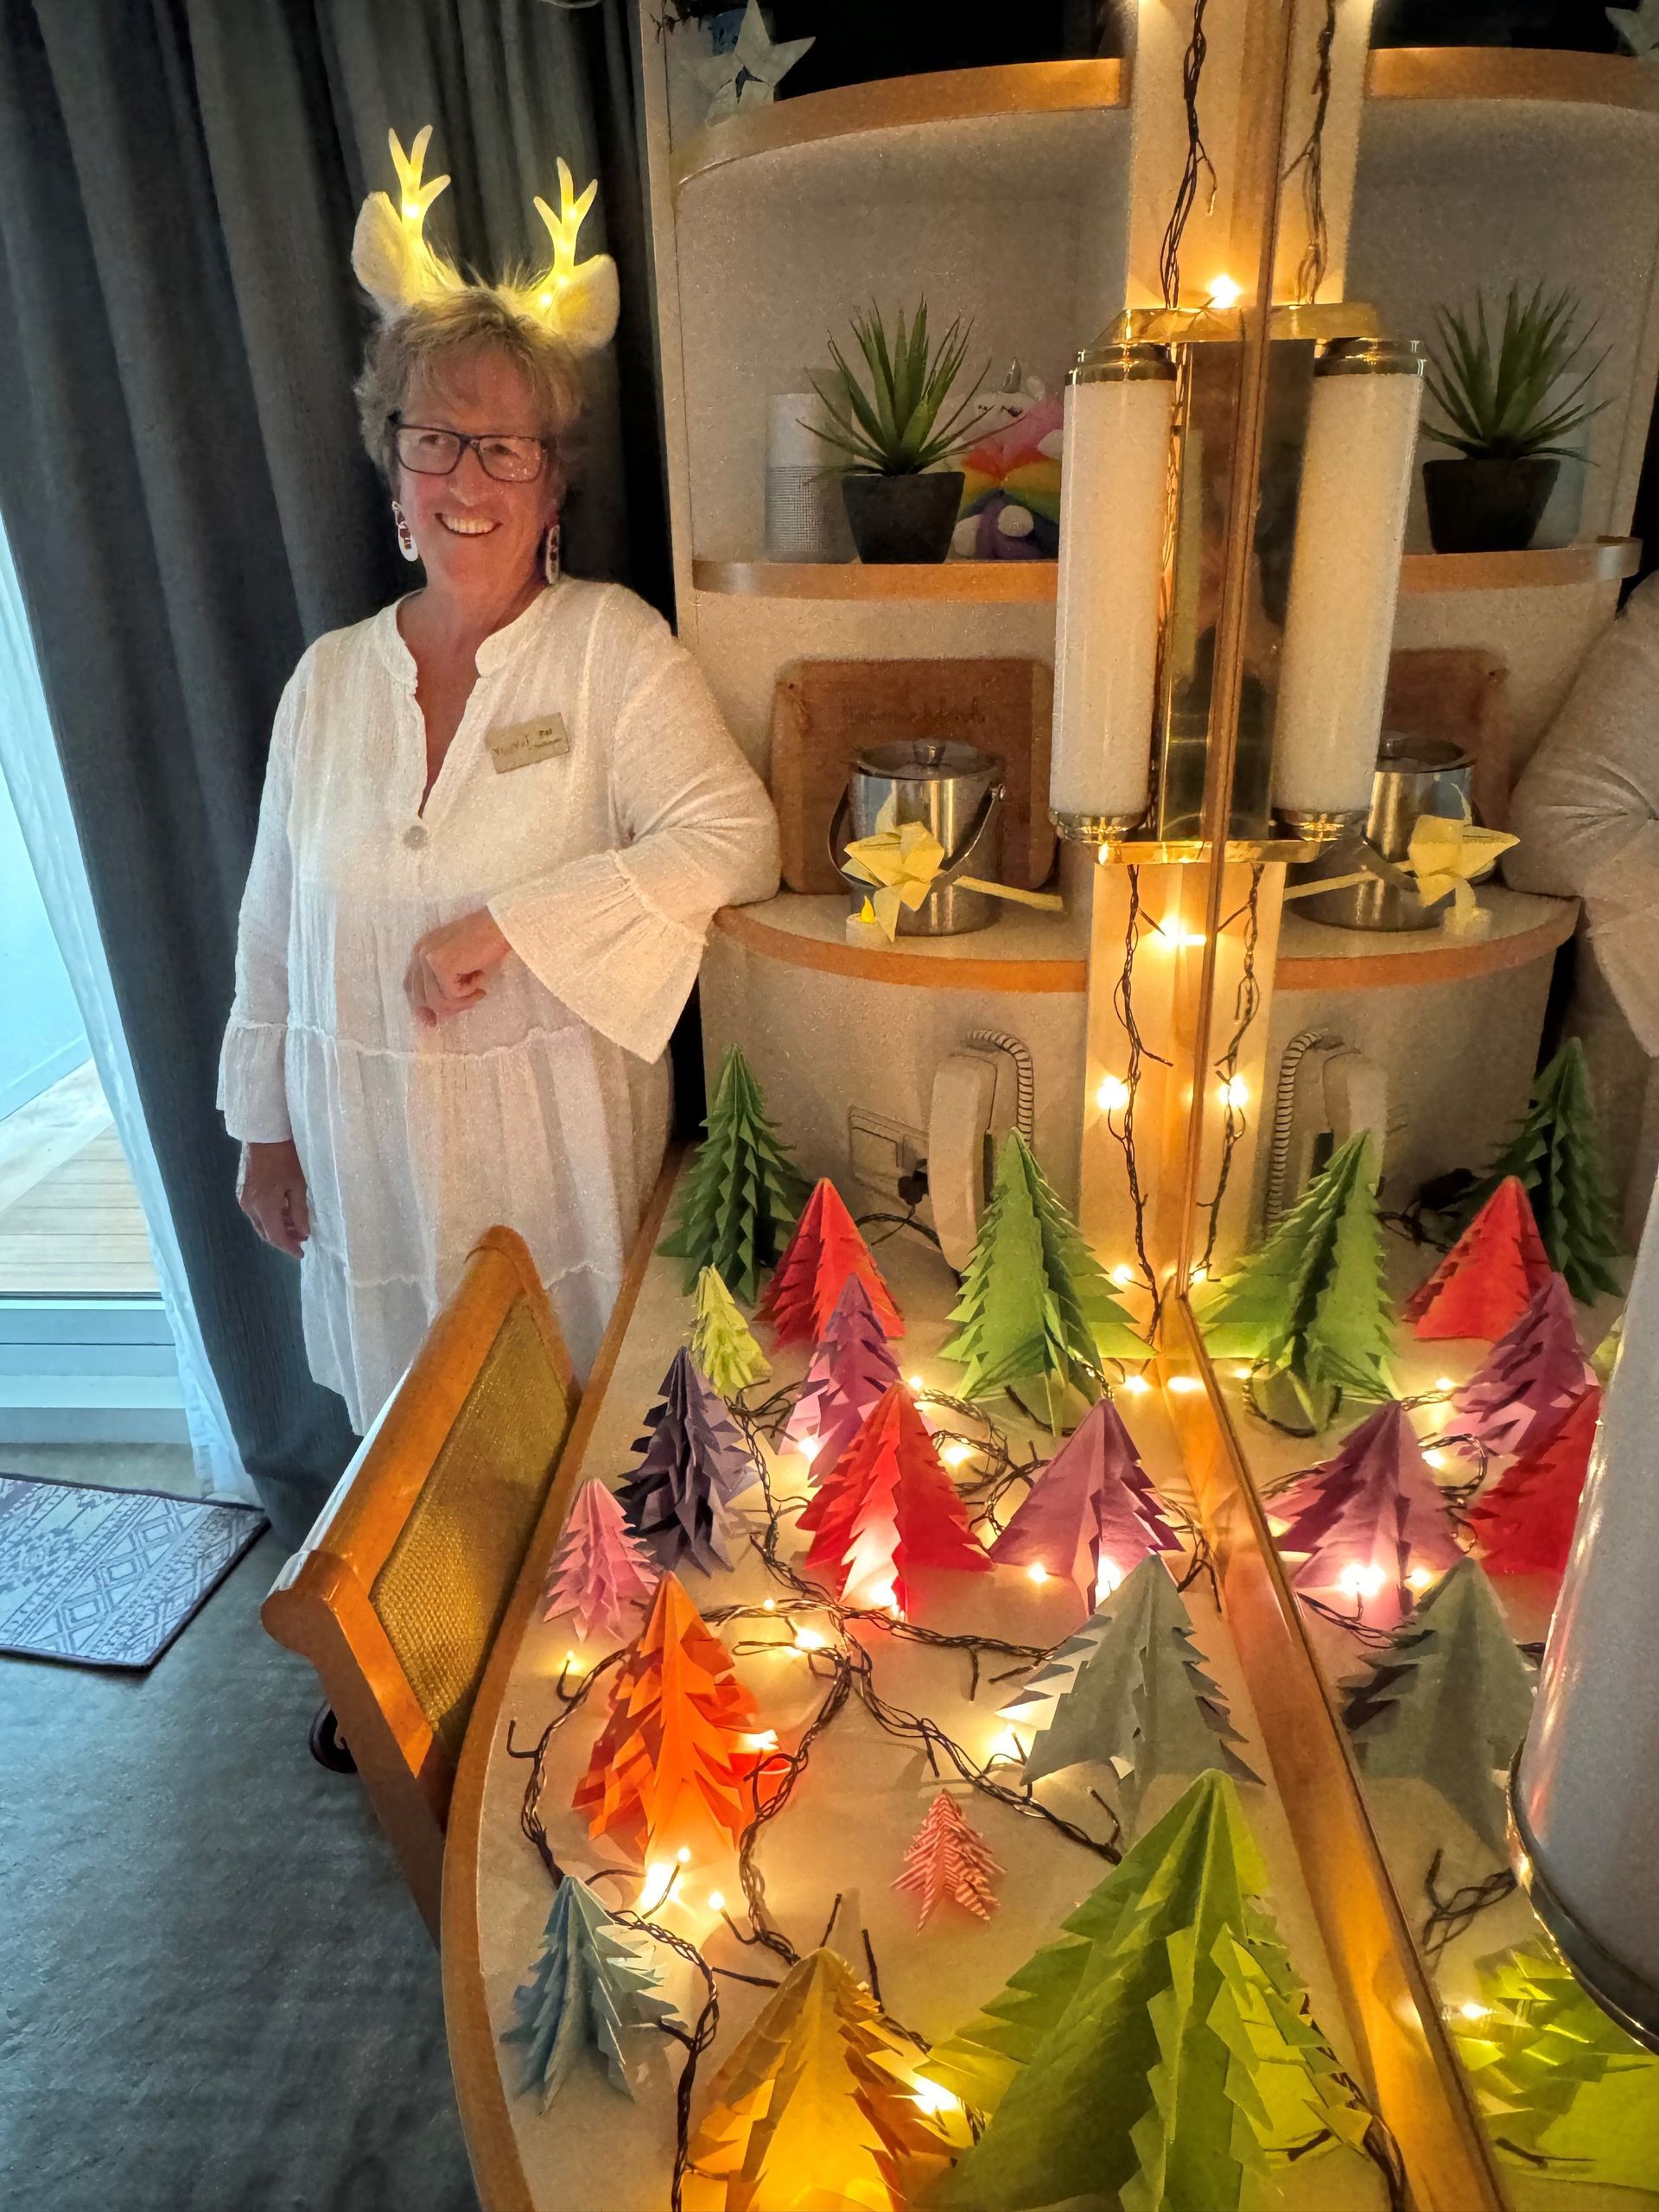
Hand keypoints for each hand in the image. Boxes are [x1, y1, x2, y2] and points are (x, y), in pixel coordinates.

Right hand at [238, 1139, 309, 1257]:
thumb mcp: (298, 1186)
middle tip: (301, 1240)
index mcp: (264, 1206)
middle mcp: (249, 1207)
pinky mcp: (242, 1191)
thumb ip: (300, 1212)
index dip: (289, 1247)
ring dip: (277, 1227)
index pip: (276, 1237)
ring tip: (296, 1226)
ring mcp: (243, 1199)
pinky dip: (270, 1217)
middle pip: (266, 1232)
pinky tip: (283, 1212)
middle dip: (284, 1239)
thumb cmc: (286, 1157)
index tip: (301, 1254)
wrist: (263, 1135)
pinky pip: (256, 1212)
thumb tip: (303, 1233)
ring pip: (260, 1223)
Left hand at [404, 908, 510, 1025]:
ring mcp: (428, 958)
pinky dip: (469, 992)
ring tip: (479, 990)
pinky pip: (452, 995)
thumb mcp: (459, 962)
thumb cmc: (486, 943)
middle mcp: (420, 953)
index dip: (421, 1006)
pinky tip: (480, 980)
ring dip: (461, 1001)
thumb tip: (437, 1013)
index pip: (411, 986)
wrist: (499, 926)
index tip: (432, 1021)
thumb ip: (443, 981)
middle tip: (470, 1000)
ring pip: (437, 1000)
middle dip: (446, 1006)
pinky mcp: (441, 965)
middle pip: (421, 997)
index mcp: (421, 950)